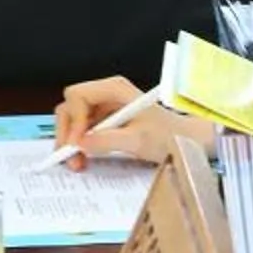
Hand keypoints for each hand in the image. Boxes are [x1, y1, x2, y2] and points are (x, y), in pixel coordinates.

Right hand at [52, 76, 211, 168]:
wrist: (185, 141)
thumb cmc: (167, 136)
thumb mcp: (138, 140)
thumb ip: (108, 140)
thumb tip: (80, 143)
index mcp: (114, 88)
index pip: (77, 96)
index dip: (73, 120)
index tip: (77, 143)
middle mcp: (105, 94)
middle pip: (70, 107)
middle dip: (67, 133)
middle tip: (70, 158)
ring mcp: (103, 107)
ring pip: (73, 120)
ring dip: (71, 142)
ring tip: (77, 163)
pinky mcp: (104, 121)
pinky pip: (82, 130)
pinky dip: (79, 145)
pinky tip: (84, 159)